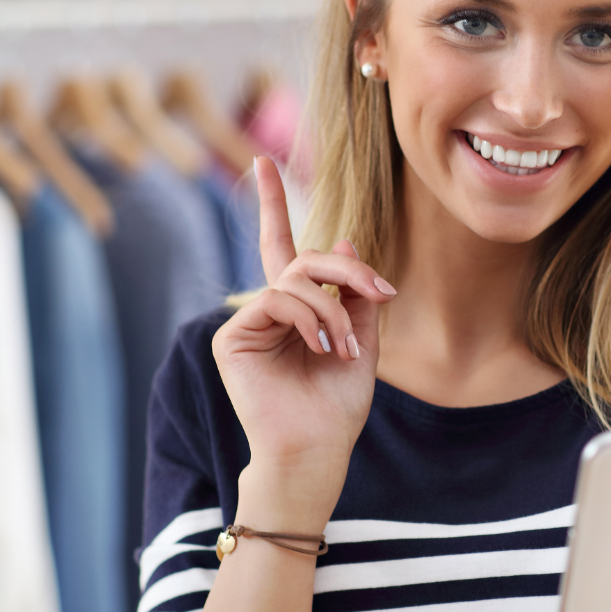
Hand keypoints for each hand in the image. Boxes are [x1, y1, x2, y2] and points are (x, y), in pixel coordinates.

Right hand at [212, 157, 396, 523]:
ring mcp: (247, 322)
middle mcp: (269, 310)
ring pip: (295, 279)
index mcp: (296, 309)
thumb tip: (346, 238)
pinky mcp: (232, 337)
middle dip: (347, 269)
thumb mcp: (363, 342)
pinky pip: (277, 300)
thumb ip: (354, 293)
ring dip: (334, 310)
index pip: (283, 247)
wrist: (316, 451)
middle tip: (379, 293)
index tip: (262, 160)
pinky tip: (321, 348)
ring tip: (343, 349)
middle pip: (304, 257)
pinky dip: (309, 319)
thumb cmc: (337, 407)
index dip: (271, 204)